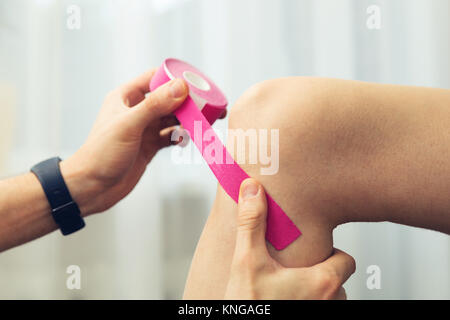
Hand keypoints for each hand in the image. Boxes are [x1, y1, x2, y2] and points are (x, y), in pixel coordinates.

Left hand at [60, 69, 189, 215]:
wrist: (92, 187)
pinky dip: (180, 137)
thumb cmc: (101, 154)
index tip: (196, 84)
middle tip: (208, 107)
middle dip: (188, 102)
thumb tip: (180, 87)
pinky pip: (171, 136)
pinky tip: (185, 140)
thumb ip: (155, 105)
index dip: (176, 79)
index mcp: (126, 96)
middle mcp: (137, 110)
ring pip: (172, 118)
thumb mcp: (129, 125)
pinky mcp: (149, 146)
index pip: (155, 78)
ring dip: (187, 120)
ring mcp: (144, 129)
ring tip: (201, 123)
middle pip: (169, 99)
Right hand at [224, 178, 355, 299]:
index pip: (347, 260)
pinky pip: (318, 308)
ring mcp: (321, 315)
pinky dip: (307, 302)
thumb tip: (252, 187)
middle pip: (338, 280)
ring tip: (288, 286)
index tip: (308, 253)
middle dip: (319, 273)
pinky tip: (283, 298)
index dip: (329, 254)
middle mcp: (330, 304)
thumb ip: (251, 222)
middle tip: (294, 269)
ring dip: (314, 292)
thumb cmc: (248, 304)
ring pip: (329, 300)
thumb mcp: (246, 260)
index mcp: (323, 283)